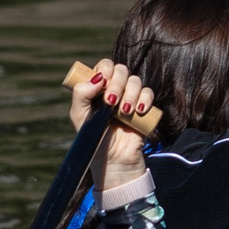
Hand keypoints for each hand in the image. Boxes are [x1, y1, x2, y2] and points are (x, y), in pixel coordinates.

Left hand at [71, 58, 159, 185]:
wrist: (114, 161)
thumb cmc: (94, 140)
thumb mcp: (80, 117)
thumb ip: (81, 94)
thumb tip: (97, 78)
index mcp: (98, 89)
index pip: (104, 66)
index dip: (105, 69)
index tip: (102, 81)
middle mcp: (115, 90)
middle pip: (121, 70)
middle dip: (117, 82)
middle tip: (110, 101)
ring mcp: (130, 98)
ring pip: (135, 80)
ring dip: (130, 93)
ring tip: (124, 112)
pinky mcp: (144, 108)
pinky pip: (148, 93)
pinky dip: (144, 99)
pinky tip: (138, 111)